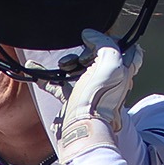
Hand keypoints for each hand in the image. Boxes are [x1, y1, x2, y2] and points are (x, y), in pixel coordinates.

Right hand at [44, 30, 141, 163]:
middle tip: (81, 59)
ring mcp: (90, 90)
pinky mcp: (73, 99)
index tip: (100, 41)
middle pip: (98, 58)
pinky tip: (34, 69)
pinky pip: (58, 84)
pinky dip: (46, 76)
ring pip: (78, 69)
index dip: (116, 41)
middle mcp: (108, 81)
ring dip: (67, 63)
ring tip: (63, 65)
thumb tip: (90, 35)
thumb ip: (104, 43)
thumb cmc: (98, 99)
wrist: (81, 129)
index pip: (129, 50)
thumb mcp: (110, 63)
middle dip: (85, 53)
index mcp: (122, 72)